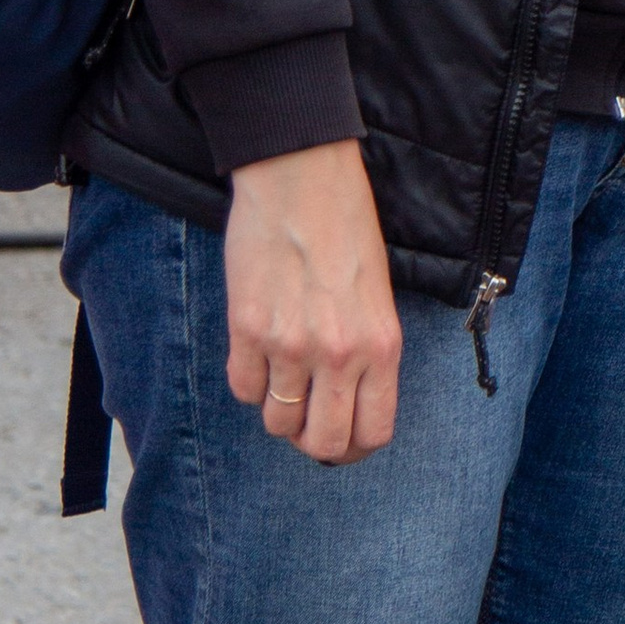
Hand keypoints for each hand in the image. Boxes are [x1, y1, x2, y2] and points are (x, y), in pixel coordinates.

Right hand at [223, 138, 401, 462]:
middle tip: (304, 418)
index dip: (353, 447)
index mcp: (382, 345)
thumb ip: (367, 350)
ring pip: (276, 421)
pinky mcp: (246, 329)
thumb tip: (346, 399)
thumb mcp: (377, 295)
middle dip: (311, 440)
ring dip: (276, 408)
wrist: (301, 176)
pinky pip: (242, 388)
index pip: (373, 432)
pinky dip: (248, 380)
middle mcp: (340, 354)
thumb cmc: (346, 227)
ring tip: (281, 374)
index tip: (340, 437)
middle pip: (321, 443)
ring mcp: (290, 345)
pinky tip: (256, 350)